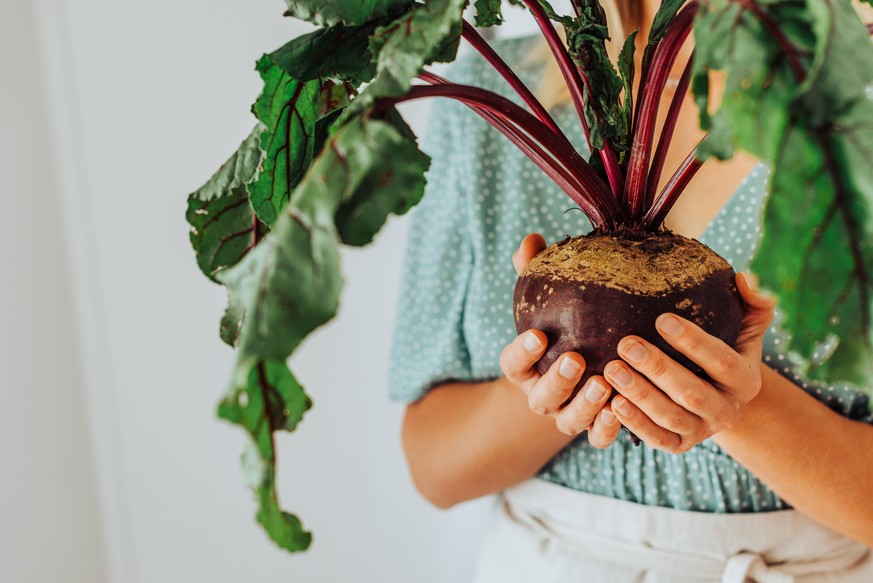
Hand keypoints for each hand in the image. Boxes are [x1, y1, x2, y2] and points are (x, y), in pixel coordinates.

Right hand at [500, 234, 620, 446]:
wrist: (584, 370)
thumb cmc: (564, 327)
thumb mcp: (549, 301)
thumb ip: (536, 272)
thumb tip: (532, 238)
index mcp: (524, 367)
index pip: (512, 364)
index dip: (520, 352)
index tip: (536, 335)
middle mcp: (542, 395)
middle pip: (540, 398)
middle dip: (556, 381)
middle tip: (574, 359)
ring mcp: (567, 415)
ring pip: (568, 421)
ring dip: (584, 406)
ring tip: (604, 384)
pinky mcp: (594, 429)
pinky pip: (597, 437)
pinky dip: (607, 429)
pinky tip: (622, 410)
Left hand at [602, 272, 775, 452]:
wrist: (717, 394)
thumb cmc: (725, 348)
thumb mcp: (744, 326)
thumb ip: (753, 301)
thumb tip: (745, 277)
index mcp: (746, 380)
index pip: (722, 361)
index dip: (694, 342)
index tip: (662, 318)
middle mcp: (727, 410)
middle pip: (692, 392)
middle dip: (657, 368)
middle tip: (626, 343)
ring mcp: (702, 430)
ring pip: (670, 417)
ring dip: (640, 394)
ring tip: (611, 370)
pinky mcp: (679, 445)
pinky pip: (657, 439)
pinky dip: (635, 423)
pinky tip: (612, 403)